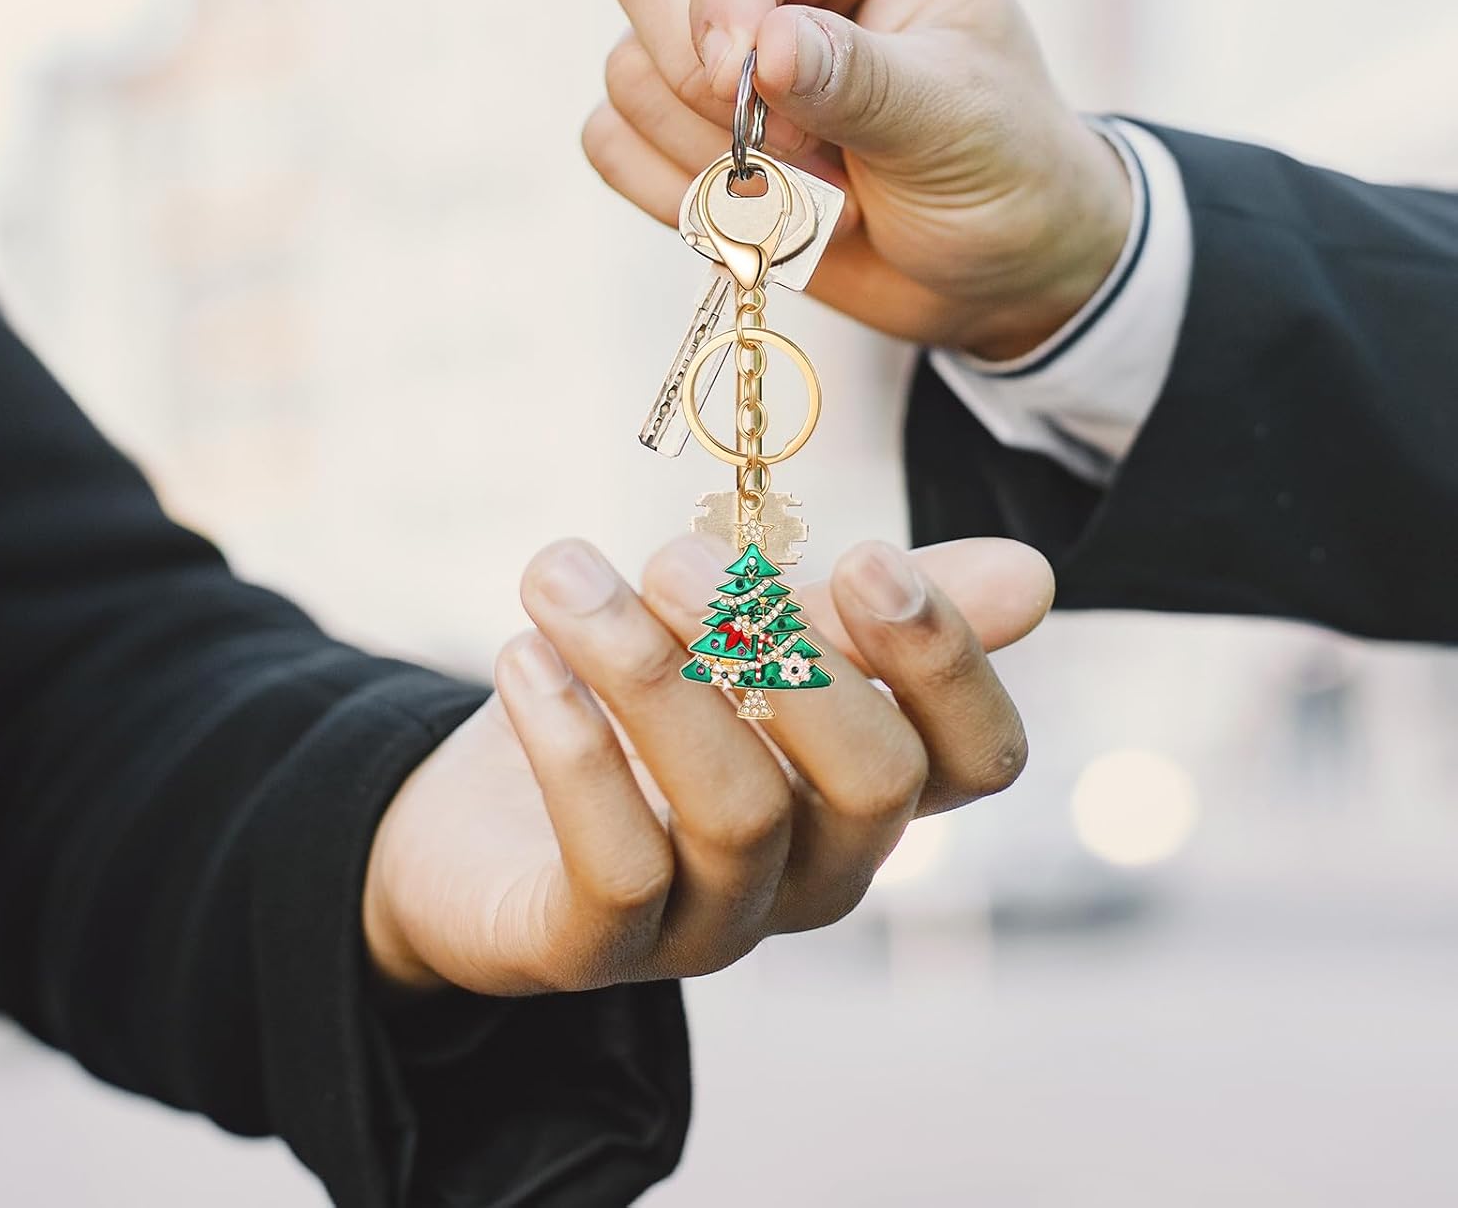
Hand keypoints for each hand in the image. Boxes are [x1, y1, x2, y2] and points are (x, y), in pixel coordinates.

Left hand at [363, 532, 1050, 993]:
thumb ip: (862, 614)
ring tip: (566, 575)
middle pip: (875, 784)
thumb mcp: (748, 642)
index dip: (948, 666)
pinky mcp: (601, 953)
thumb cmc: (642, 713)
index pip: (978, 759)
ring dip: (650, 671)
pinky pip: (618, 871)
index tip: (870, 559)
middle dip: (791, 651)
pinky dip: (572, 751)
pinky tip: (525, 659)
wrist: (476, 815)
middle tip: (678, 559)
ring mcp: (717, 922)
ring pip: (738, 810)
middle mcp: (818, 868)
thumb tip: (1035, 575)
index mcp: (866, 787)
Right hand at [584, 0, 1131, 359]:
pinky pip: (611, 144)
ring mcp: (717, 41)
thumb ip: (859, 79)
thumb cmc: (1003, 170)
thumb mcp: (954, 120)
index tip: (741, 86)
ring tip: (820, 190)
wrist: (994, 268)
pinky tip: (763, 219)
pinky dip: (675, 198)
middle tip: (805, 149)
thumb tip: (759, 47)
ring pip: (626, 72)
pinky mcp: (680, 123)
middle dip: (703, 81)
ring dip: (715, 161)